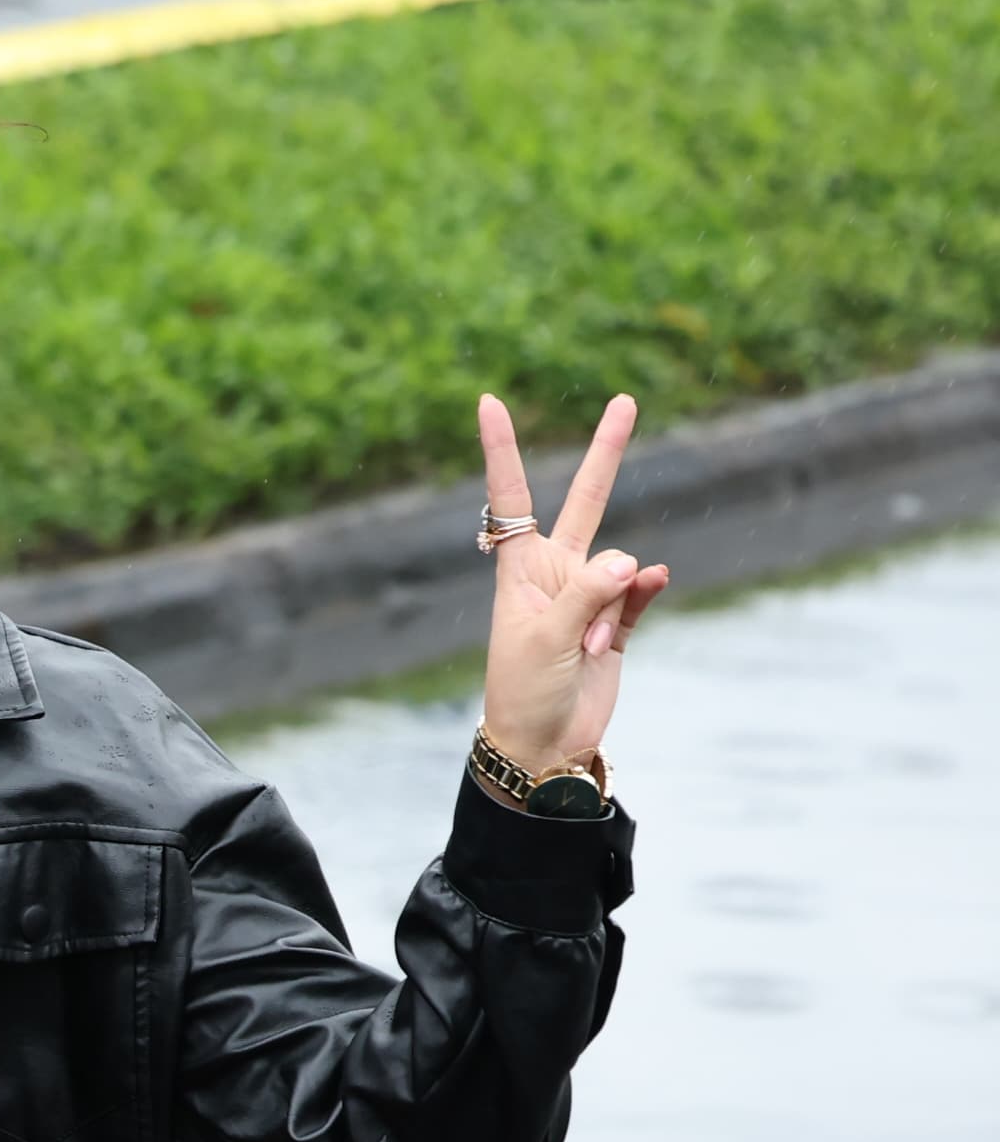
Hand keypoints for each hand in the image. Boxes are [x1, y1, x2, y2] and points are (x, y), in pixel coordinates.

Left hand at [475, 391, 669, 775]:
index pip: (512, 498)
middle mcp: (555, 573)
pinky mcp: (618, 622)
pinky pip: (641, 593)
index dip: (503, 450)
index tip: (489, 401)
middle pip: (587, 500)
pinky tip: (652, 586)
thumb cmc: (524, 690)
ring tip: (586, 651)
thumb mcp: (545, 640)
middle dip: (608, 451)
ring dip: (612, 609)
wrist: (544, 742)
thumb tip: (631, 560)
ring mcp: (589, 595)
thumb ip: (586, 597)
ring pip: (622, 568)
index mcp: (519, 569)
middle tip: (627, 398)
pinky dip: (644, 596)